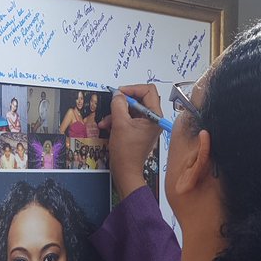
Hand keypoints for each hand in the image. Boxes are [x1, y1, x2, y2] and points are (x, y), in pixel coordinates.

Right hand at [99, 85, 162, 200]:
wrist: (126, 171)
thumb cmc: (126, 151)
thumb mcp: (120, 124)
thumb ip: (118, 105)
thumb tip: (117, 94)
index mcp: (155, 116)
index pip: (148, 91)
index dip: (132, 89)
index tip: (119, 92)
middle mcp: (153, 119)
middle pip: (140, 99)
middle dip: (123, 102)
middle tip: (112, 103)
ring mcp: (147, 125)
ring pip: (132, 110)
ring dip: (117, 112)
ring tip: (106, 121)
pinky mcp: (139, 131)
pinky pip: (129, 119)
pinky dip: (118, 120)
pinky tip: (107, 125)